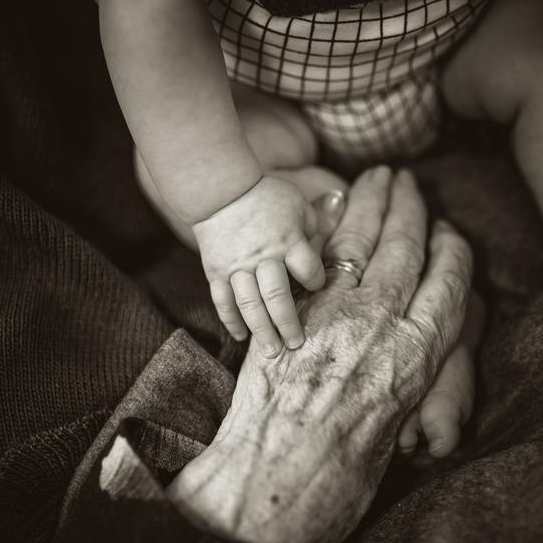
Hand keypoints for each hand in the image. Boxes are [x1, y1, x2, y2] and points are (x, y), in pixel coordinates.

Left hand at [169, 167, 474, 542]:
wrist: (276, 484)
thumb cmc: (341, 476)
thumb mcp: (393, 428)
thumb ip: (403, 380)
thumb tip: (402, 358)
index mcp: (420, 356)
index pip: (449, 281)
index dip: (450, 249)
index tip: (448, 231)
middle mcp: (385, 324)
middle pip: (407, 248)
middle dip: (409, 207)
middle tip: (407, 179)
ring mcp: (336, 311)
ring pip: (362, 241)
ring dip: (371, 202)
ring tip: (377, 176)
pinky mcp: (294, 309)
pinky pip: (317, 256)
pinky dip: (327, 225)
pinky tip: (332, 206)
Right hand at [192, 176, 323, 356]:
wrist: (221, 190)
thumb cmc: (266, 196)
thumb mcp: (299, 204)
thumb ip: (314, 230)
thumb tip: (325, 252)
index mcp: (288, 240)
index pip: (308, 270)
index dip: (315, 281)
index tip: (315, 286)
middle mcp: (263, 257)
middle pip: (278, 296)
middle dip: (288, 323)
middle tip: (296, 344)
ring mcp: (237, 267)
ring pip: (250, 305)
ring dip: (261, 331)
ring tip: (271, 352)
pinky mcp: (216, 272)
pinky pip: (223, 301)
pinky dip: (231, 321)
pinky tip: (241, 337)